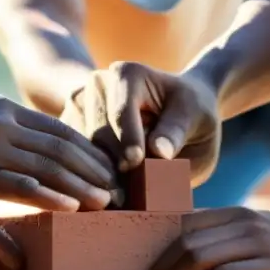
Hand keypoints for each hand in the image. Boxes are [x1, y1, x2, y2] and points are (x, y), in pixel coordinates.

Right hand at [0, 95, 116, 210]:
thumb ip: (6, 124)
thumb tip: (34, 140)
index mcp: (7, 110)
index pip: (61, 130)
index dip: (91, 150)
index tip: (110, 168)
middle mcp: (5, 124)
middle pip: (64, 148)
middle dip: (97, 170)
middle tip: (121, 190)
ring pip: (51, 167)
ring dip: (84, 186)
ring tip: (108, 202)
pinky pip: (24, 186)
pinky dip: (53, 196)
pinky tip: (73, 208)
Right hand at [66, 62, 220, 186]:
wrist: (181, 112)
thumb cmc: (192, 113)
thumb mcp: (197, 117)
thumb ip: (177, 131)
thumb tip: (159, 152)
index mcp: (128, 74)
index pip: (121, 112)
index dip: (128, 141)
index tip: (137, 164)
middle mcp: (98, 85)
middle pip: (98, 132)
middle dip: (112, 163)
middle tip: (127, 194)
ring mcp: (80, 106)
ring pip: (82, 149)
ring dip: (100, 175)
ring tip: (121, 195)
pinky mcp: (72, 128)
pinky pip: (74, 158)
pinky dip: (91, 177)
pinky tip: (110, 191)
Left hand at [148, 207, 269, 269]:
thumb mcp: (260, 235)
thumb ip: (230, 238)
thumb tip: (191, 256)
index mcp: (235, 213)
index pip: (183, 225)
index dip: (160, 250)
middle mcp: (242, 222)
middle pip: (185, 242)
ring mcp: (256, 242)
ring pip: (198, 258)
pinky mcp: (269, 265)